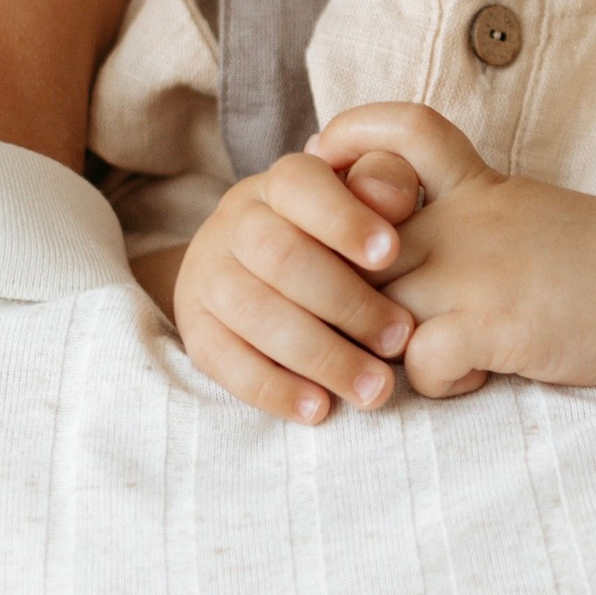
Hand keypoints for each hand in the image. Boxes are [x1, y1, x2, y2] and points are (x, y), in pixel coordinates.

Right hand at [167, 146, 428, 424]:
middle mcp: (236, 224)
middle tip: (398, 340)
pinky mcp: (197, 330)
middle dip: (347, 303)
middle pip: (282, 257)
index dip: (344, 219)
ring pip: (255, 313)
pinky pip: (225, 362)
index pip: (301, 186)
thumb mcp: (362, 200)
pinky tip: (319, 408)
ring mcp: (209, 277)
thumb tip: (392, 201)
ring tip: (374, 388)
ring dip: (320, 356)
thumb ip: (384, 187)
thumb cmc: (334, 236)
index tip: (390, 254)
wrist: (252, 269)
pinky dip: (274, 389)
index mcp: (280, 185)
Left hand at [309, 103, 595, 401]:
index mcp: (480, 186)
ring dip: (388, 346)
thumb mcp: (528, 215)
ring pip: (375, 305)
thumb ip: (466, 217)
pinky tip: (478, 375)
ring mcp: (478, 268)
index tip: (323, 158)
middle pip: (360, 238)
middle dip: (343, 282)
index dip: (353, 136)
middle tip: (362, 318)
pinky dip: (437, 382)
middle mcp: (469, 219)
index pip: (405, 130)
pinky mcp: (494, 322)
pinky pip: (418, 360)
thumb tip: (396, 248)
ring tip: (434, 355)